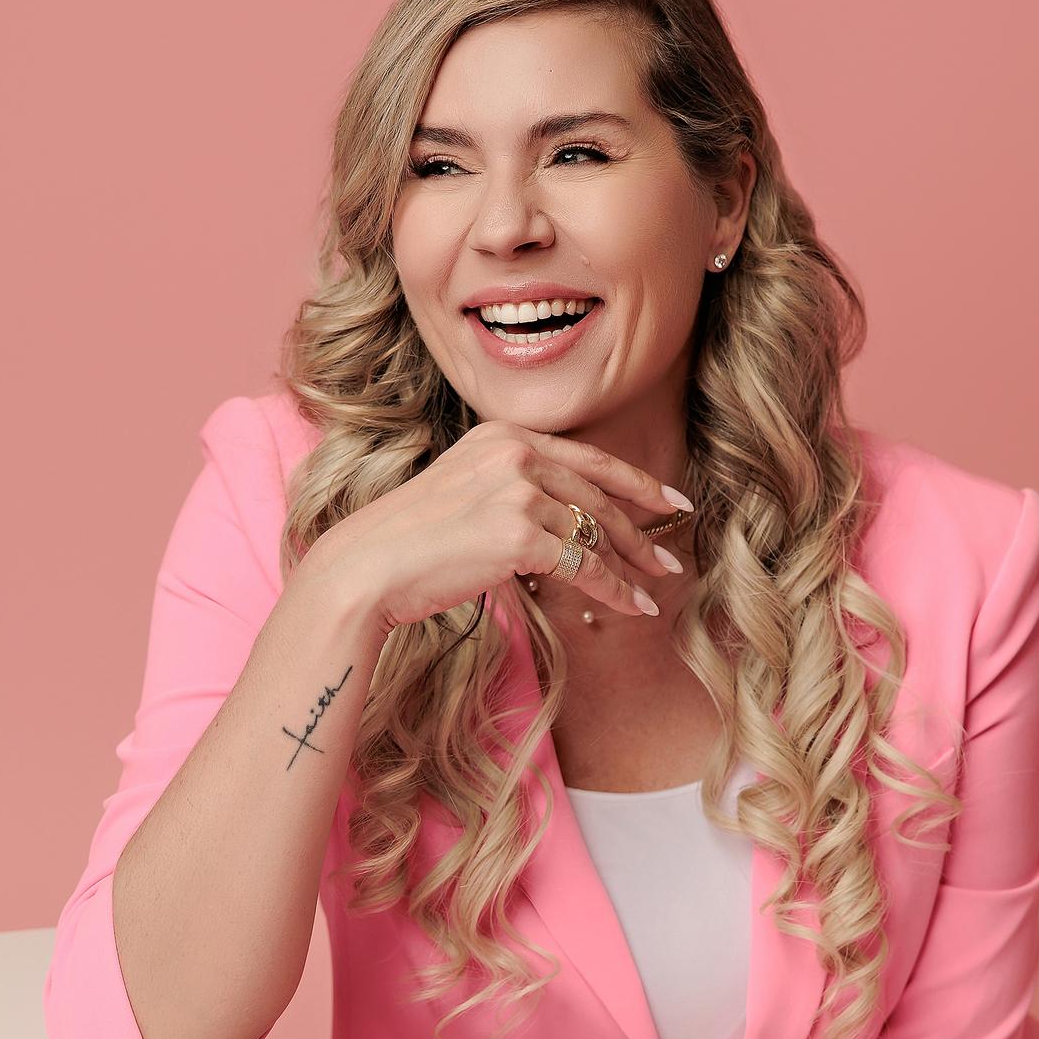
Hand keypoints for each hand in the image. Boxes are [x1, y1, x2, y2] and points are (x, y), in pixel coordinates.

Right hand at [305, 417, 689, 641]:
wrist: (368, 565)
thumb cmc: (411, 539)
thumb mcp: (466, 487)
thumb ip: (513, 485)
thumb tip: (569, 516)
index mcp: (504, 433)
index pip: (587, 456)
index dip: (635, 480)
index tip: (670, 499)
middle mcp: (515, 451)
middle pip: (599, 493)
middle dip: (642, 528)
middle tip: (669, 555)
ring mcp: (518, 490)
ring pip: (595, 532)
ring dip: (631, 564)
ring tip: (655, 586)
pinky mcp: (518, 533)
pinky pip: (584, 566)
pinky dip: (614, 589)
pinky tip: (632, 605)